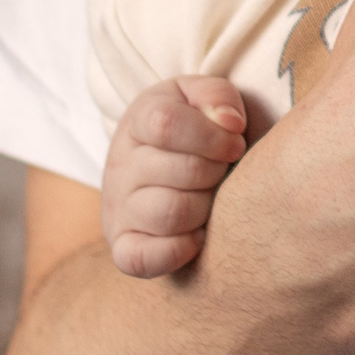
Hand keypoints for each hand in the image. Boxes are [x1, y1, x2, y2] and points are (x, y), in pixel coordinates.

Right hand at [100, 77, 247, 277]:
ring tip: (210, 199)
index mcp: (139, 121)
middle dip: (217, 170)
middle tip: (223, 171)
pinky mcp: (123, 247)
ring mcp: (118, 209)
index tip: (236, 141)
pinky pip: (143, 258)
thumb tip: (229, 123)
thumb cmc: (195, 129)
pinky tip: (198, 234)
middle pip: (180, 170)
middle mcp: (121, 165)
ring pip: (170, 213)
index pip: (166, 123)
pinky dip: (178, 250)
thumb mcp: (202, 97)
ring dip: (205, 207)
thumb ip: (217, 95)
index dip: (212, 135)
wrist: (162, 165)